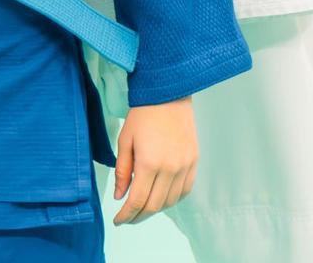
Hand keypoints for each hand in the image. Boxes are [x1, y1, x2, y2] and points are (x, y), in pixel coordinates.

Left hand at [111, 100, 198, 224]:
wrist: (168, 93)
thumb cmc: (143, 113)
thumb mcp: (125, 140)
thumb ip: (122, 171)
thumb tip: (120, 197)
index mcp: (149, 163)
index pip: (137, 201)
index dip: (126, 215)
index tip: (118, 220)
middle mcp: (170, 168)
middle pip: (154, 206)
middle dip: (138, 216)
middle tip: (128, 217)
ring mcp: (184, 166)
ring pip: (170, 202)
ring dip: (155, 209)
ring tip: (143, 206)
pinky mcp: (194, 161)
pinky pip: (185, 190)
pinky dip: (173, 199)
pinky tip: (162, 197)